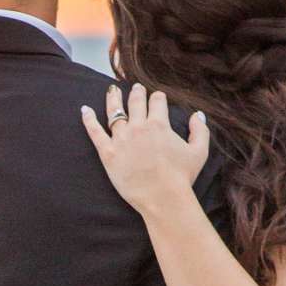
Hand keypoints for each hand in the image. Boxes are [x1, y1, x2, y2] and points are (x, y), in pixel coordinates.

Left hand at [81, 82, 209, 218]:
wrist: (163, 197)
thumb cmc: (182, 177)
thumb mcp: (199, 152)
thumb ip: (200, 130)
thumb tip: (197, 114)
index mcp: (159, 124)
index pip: (157, 101)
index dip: (158, 97)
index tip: (157, 97)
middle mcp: (138, 127)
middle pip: (135, 102)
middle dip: (137, 92)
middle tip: (136, 88)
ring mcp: (121, 139)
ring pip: (114, 112)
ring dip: (114, 98)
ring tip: (112, 90)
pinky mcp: (108, 153)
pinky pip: (95, 132)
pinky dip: (89, 119)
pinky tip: (84, 110)